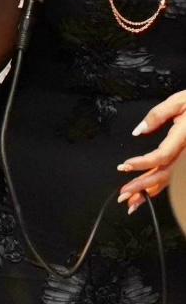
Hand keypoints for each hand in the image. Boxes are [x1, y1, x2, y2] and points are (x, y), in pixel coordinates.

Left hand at [117, 90, 185, 213]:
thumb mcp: (178, 101)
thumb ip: (157, 115)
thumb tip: (138, 131)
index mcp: (184, 137)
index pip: (162, 156)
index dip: (143, 163)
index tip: (124, 167)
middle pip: (165, 174)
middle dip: (143, 186)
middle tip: (123, 195)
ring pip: (170, 179)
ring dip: (150, 191)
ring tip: (132, 202)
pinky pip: (175, 176)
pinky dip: (160, 187)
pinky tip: (148, 193)